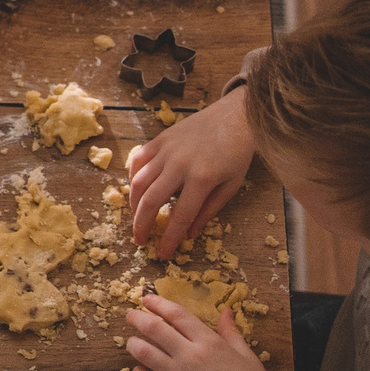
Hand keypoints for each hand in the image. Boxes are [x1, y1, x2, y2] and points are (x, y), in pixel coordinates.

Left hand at [123, 297, 304, 370]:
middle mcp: (191, 356)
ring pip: (145, 354)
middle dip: (137, 318)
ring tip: (131, 342)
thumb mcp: (244, 353)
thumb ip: (230, 331)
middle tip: (130, 316)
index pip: (176, 314)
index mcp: (209, 341)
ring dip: (134, 345)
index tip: (146, 299)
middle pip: (154, 329)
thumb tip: (225, 311)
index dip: (158, 303)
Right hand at [129, 88, 255, 257]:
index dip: (169, 238)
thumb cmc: (237, 153)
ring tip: (136, 219)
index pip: (180, 216)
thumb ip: (209, 211)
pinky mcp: (159, 140)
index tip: (163, 254)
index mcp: (202, 179)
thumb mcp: (231, 186)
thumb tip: (189, 234)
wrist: (234, 116)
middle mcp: (179, 165)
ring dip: (133, 205)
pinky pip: (137, 161)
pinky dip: (132, 177)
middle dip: (141, 225)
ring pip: (138, 181)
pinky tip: (136, 191)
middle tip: (140, 241)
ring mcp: (166, 150)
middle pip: (151, 201)